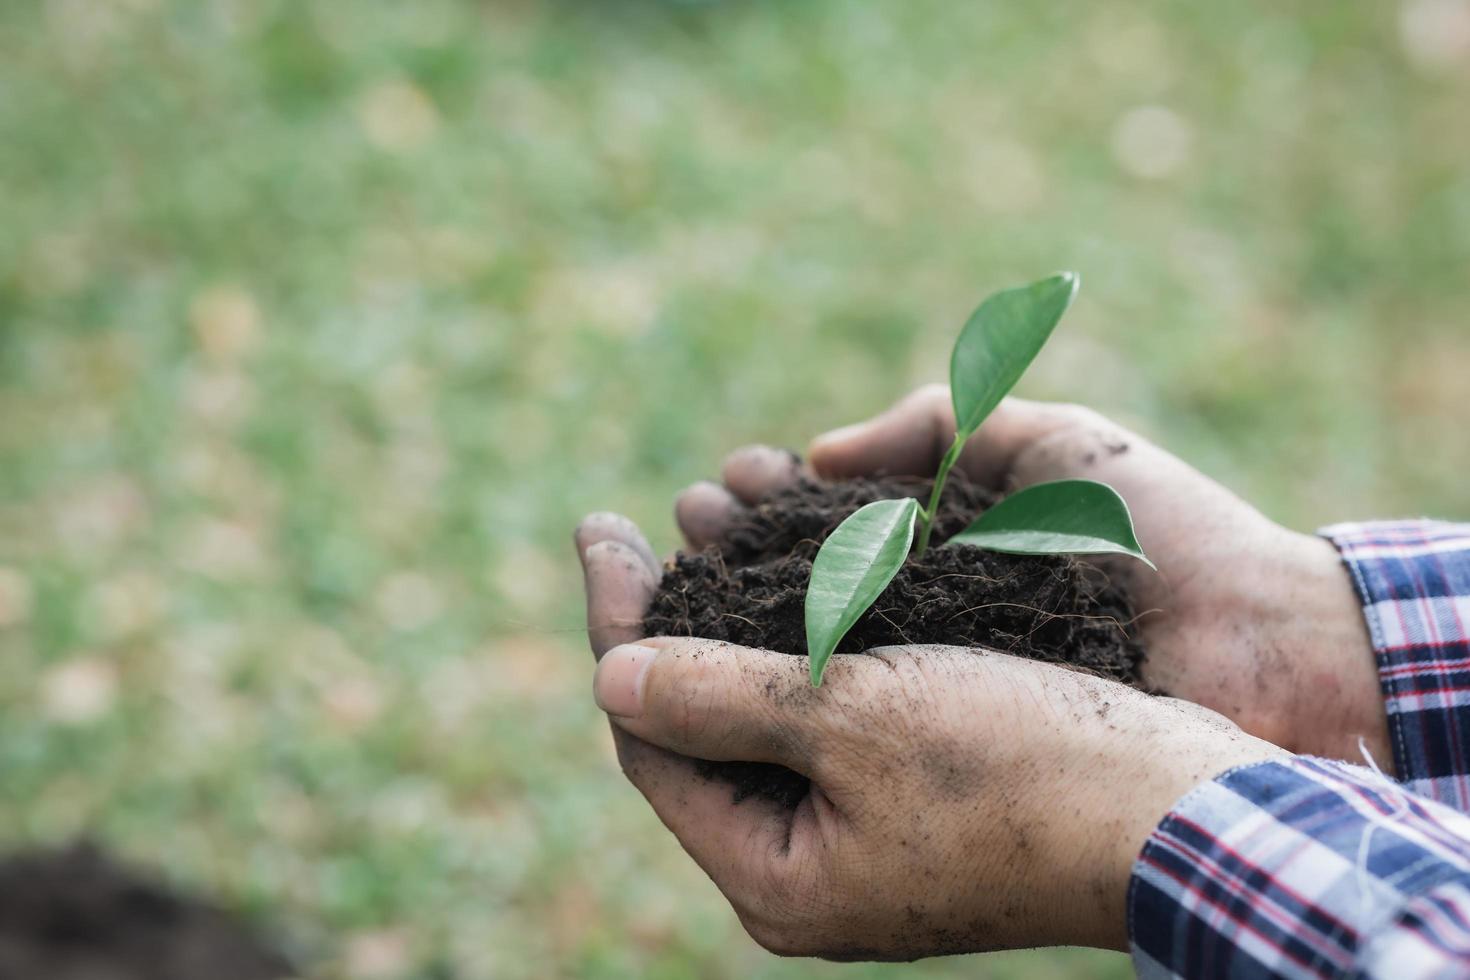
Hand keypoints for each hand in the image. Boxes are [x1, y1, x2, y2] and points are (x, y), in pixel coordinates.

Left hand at [576, 512, 1282, 956]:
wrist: (1182, 811)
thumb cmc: (1021, 764)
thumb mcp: (854, 717)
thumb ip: (718, 696)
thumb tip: (608, 675)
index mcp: (774, 876)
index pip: (651, 740)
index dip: (617, 626)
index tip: (601, 526)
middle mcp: (808, 873)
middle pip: (699, 734)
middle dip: (669, 622)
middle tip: (643, 525)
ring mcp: (863, 843)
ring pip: (765, 719)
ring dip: (733, 623)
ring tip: (710, 531)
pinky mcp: (913, 808)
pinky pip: (827, 719)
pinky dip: (803, 646)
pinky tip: (795, 579)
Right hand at [675, 388, 1389, 769]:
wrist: (1256, 640)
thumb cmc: (1165, 531)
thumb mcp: (1049, 441)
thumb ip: (938, 423)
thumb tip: (821, 452)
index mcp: (947, 536)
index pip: (830, 515)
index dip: (770, 496)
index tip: (729, 480)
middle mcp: (925, 607)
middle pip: (800, 575)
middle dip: (734, 543)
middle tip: (690, 519)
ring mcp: (934, 675)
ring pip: (808, 639)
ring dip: (738, 604)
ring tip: (692, 561)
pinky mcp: (949, 734)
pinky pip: (851, 701)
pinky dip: (788, 673)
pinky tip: (735, 646)